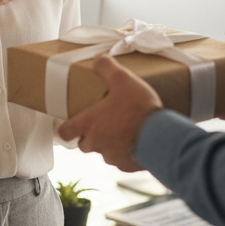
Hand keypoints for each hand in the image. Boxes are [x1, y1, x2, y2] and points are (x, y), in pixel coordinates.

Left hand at [57, 56, 162, 171]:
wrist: (160, 136)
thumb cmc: (138, 108)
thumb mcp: (122, 80)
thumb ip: (107, 68)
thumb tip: (98, 59)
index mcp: (89, 123)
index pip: (64, 132)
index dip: (65, 129)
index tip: (68, 125)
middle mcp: (96, 143)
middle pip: (84, 144)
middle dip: (90, 136)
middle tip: (103, 124)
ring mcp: (111, 157)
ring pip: (104, 152)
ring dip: (110, 144)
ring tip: (125, 131)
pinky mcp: (126, 166)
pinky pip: (122, 161)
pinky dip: (126, 153)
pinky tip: (138, 142)